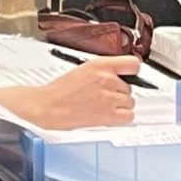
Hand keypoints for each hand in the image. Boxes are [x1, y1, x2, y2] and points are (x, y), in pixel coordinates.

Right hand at [0, 56, 142, 129]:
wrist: (48, 106)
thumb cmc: (61, 90)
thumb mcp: (83, 69)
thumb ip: (104, 71)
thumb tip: (120, 75)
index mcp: (100, 65)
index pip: (133, 63)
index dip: (132, 71)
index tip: (131, 75)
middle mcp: (107, 80)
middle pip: (130, 87)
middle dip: (119, 92)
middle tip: (103, 96)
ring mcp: (109, 98)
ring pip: (130, 102)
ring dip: (120, 105)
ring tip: (103, 106)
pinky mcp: (108, 115)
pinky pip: (129, 116)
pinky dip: (122, 117)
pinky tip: (110, 115)